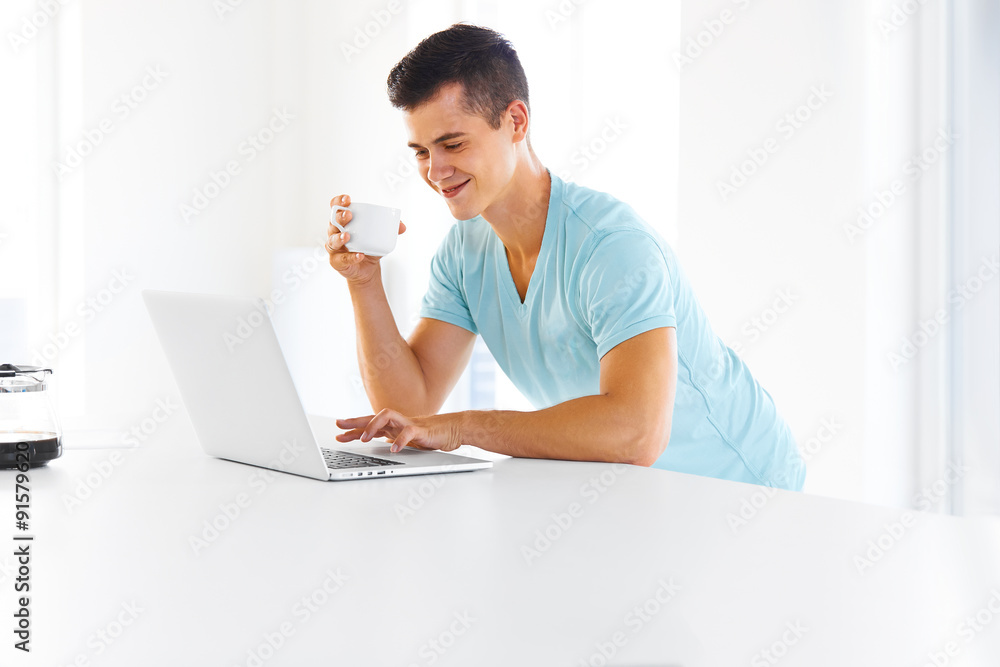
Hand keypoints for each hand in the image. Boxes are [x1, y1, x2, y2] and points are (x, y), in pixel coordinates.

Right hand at [326, 194, 406, 285]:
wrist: (367, 269)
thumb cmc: (369, 247)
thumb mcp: (380, 236)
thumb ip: (391, 230)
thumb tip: (402, 226)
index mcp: (344, 221)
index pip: (336, 207)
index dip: (339, 201)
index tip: (348, 199)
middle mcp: (335, 232)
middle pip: (333, 222)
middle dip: (340, 216)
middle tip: (349, 214)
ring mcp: (334, 248)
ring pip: (332, 241)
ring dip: (339, 237)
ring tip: (347, 236)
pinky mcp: (337, 261)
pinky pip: (342, 259)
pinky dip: (351, 257)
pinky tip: (359, 255)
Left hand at [335, 409, 463, 452]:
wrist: (456, 428)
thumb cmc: (433, 434)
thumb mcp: (409, 439)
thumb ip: (396, 438)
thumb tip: (384, 444)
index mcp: (395, 426)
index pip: (371, 423)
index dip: (354, 427)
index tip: (339, 432)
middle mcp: (399, 422)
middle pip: (373, 417)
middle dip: (355, 422)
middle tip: (339, 426)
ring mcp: (410, 423)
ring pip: (388, 417)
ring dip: (374, 427)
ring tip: (364, 439)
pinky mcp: (422, 430)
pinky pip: (408, 432)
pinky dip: (400, 440)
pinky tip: (393, 449)